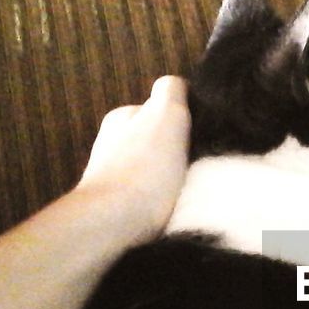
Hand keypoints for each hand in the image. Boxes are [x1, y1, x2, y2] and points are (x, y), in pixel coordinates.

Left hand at [77, 76, 190, 245]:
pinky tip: (169, 209)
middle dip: (172, 147)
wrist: (112, 223)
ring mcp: (109, 177)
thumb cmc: (144, 168)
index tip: (199, 132)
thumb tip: (178, 85)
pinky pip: (143, 196)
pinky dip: (155, 199)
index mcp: (122, 117)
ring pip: (148, 167)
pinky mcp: (113, 209)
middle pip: (152, 137)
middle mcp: (111, 142)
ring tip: (186, 189)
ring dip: (164, 175)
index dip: (181, 113)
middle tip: (196, 163)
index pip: (157, 104)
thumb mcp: (166, 116)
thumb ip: (172, 94)